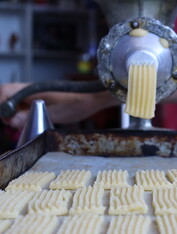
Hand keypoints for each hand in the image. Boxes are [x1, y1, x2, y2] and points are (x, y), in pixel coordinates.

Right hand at [0, 83, 119, 128]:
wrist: (90, 100)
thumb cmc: (75, 103)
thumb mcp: (53, 113)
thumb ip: (31, 116)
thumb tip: (11, 120)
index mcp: (31, 89)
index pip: (4, 91)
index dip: (1, 105)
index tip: (7, 118)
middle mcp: (29, 90)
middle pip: (5, 98)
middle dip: (6, 112)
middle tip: (16, 123)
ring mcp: (33, 95)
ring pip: (13, 104)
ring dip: (14, 115)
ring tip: (24, 123)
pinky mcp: (38, 101)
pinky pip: (23, 107)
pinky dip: (22, 115)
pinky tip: (31, 121)